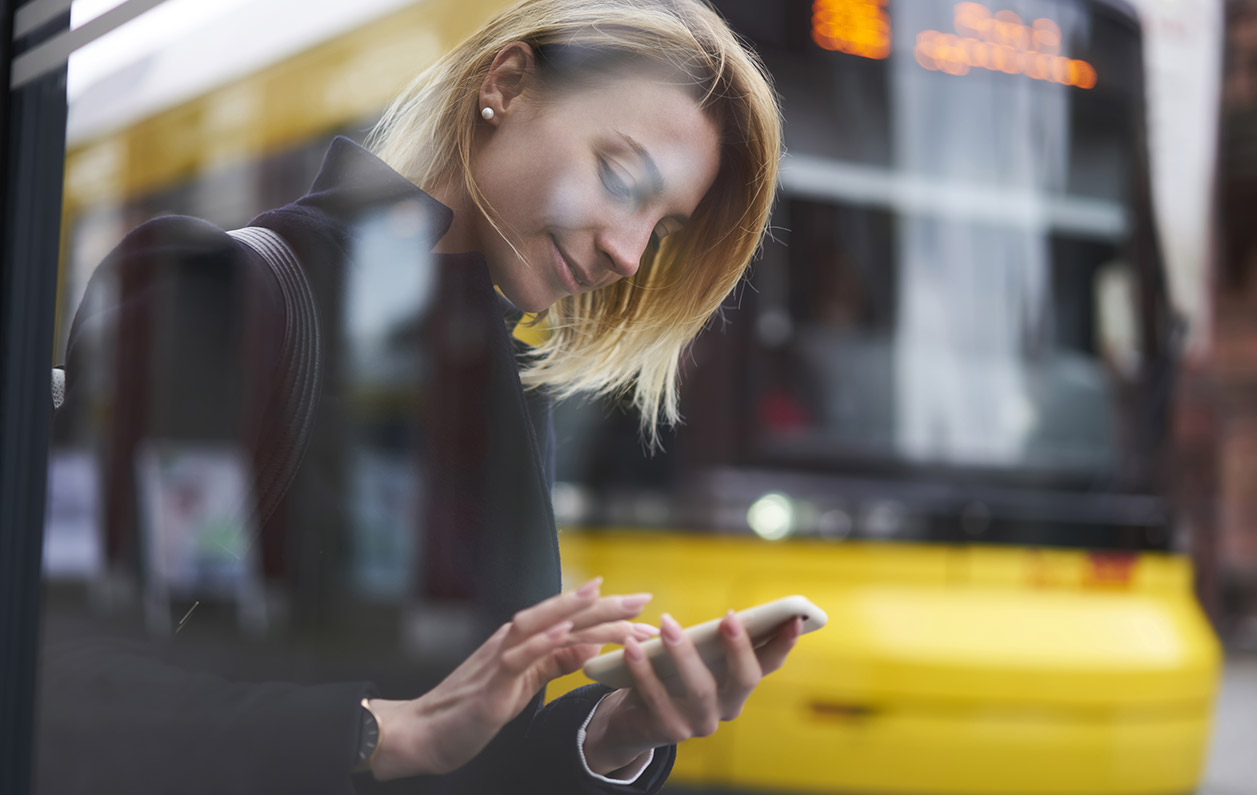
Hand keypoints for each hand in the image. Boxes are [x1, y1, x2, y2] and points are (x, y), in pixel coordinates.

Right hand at [366, 579, 654, 779]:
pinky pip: (517, 656)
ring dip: (575, 612)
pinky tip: (564, 632)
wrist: (427, 733)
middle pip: (561, 614)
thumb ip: (555, 660)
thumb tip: (591, 643)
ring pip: (541, 625)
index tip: (639, 603)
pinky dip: (541, 641)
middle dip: (603, 605)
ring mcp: (499, 658)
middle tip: (642, 599)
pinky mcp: (490, 682)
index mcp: (521, 641)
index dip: (604, 609)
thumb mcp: (524, 682)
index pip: (569, 619)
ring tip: (606, 599)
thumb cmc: (474, 707)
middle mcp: (511, 640)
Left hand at [580, 611, 801, 776]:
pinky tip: (633, 648)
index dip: (783, 643)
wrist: (632, 716)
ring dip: (684, 653)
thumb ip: (708, 639)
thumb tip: (726, 618)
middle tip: (729, 617)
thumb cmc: (668, 673)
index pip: (768, 663)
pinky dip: (645, 671)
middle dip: (740, 647)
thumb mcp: (692, 653)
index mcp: (738, 684)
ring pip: (701, 689)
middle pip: (745, 679)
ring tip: (668, 624)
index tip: (794, 618)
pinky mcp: (670, 731)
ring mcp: (700, 723)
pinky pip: (658, 698)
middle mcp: (727, 707)